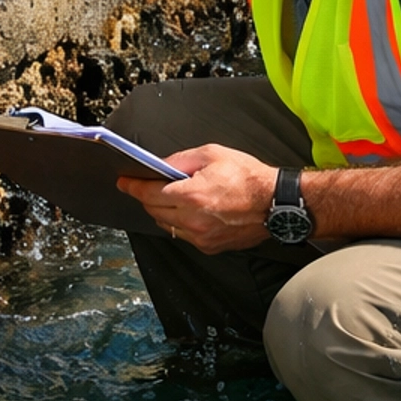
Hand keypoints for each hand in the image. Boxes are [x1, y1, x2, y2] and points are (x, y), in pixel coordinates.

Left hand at [116, 142, 277, 253]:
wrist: (276, 203)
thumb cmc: (249, 177)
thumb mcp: (212, 154)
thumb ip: (181, 160)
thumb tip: (160, 166)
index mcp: (192, 196)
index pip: (149, 194)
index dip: (133, 186)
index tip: (124, 182)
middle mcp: (193, 220)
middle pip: (154, 211)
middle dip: (146, 198)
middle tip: (146, 186)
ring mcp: (202, 237)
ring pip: (167, 226)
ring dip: (162, 212)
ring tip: (170, 197)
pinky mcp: (211, 247)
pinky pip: (184, 236)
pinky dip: (180, 223)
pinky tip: (189, 211)